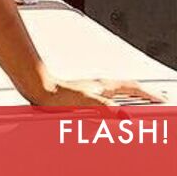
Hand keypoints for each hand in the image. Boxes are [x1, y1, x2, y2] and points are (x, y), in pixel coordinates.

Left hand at [26, 76, 167, 107]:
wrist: (40, 90)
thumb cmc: (59, 95)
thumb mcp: (87, 103)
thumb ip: (107, 109)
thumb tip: (124, 117)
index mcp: (104, 86)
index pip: (133, 87)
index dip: (148, 93)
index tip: (161, 99)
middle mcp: (100, 86)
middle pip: (128, 88)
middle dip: (144, 94)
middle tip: (156, 99)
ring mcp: (92, 89)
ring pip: (118, 92)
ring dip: (131, 97)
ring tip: (140, 102)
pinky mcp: (85, 95)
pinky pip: (108, 98)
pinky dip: (118, 102)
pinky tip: (113, 108)